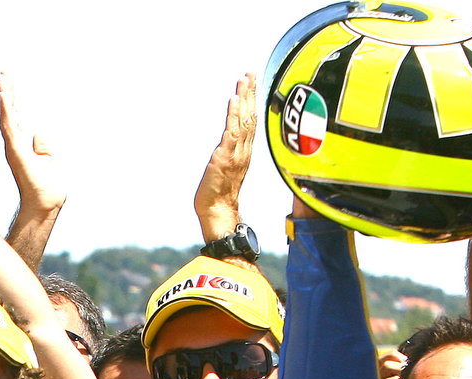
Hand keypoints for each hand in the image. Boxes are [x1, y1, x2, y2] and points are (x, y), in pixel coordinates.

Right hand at [0, 73, 64, 214]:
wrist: (43, 205)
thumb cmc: (46, 188)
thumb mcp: (48, 159)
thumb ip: (43, 147)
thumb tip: (39, 136)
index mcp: (21, 145)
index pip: (14, 117)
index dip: (10, 99)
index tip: (5, 82)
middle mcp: (14, 144)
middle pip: (9, 113)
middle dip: (5, 91)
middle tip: (1, 73)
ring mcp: (14, 147)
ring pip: (7, 116)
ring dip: (5, 96)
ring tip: (2, 79)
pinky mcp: (16, 151)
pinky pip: (9, 127)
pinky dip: (7, 110)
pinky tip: (5, 96)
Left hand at [195, 74, 257, 241]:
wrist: (218, 212)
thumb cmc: (220, 196)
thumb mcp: (226, 170)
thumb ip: (229, 156)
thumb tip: (226, 146)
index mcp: (245, 153)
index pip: (252, 122)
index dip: (253, 103)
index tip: (254, 85)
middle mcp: (244, 150)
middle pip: (251, 116)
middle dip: (251, 93)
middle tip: (251, 73)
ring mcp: (236, 152)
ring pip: (243, 120)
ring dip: (244, 98)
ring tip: (244, 79)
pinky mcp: (225, 156)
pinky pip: (232, 131)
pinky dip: (234, 114)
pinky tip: (235, 99)